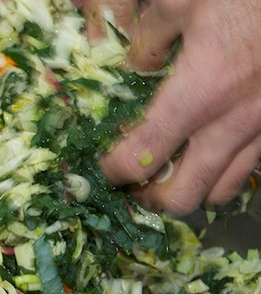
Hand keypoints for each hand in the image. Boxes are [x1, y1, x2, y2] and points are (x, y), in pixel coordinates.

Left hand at [97, 0, 260, 213]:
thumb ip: (148, 38)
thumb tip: (134, 65)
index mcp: (200, 93)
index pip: (141, 157)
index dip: (114, 170)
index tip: (105, 165)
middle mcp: (234, 122)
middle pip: (184, 195)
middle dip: (152, 197)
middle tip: (135, 182)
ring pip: (224, 189)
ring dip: (191, 188)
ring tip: (171, 170)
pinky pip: (253, 165)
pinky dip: (226, 170)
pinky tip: (210, 149)